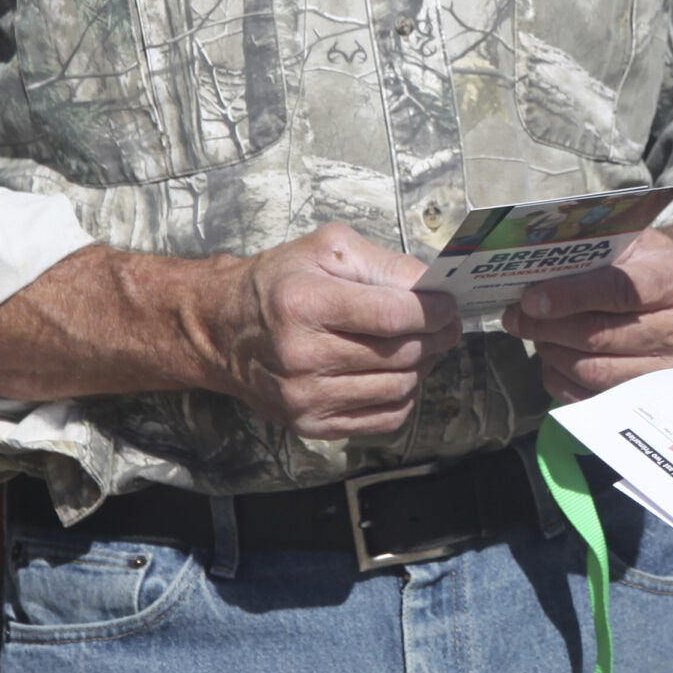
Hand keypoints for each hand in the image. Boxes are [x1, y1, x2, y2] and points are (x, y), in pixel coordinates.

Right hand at [208, 222, 461, 438]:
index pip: (392, 315)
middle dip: (437, 335)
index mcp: (305, 304)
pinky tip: (400, 371)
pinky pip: (384, 418)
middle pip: (400, 353)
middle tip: (446, 321)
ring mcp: (305, 397)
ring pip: (398, 387)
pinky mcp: (310, 424)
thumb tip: (432, 285)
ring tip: (424, 343)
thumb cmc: (279, 281)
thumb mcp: (326, 248)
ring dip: (424, 364)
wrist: (223, 330)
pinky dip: (405, 395)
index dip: (434, 310)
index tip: (450, 303)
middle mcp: (302, 356)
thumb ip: (382, 263)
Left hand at [500, 223, 672, 402]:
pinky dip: (561, 378)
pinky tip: (552, 355)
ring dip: (552, 351)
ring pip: (593, 371)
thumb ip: (594, 250)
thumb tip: (535, 264)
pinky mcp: (652, 400)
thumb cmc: (649, 266)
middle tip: (516, 315)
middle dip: (549, 326)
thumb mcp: (634, 243)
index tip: (532, 298)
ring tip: (534, 332)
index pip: (624, 290)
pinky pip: (591, 398)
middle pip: (602, 335)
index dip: (573, 295)